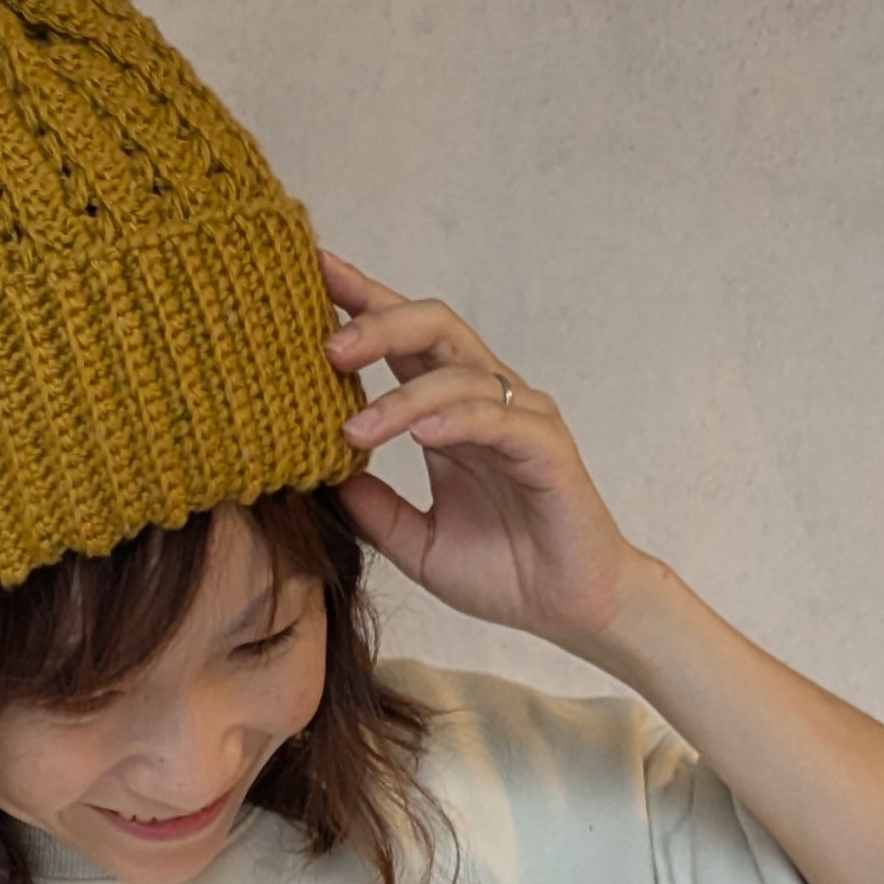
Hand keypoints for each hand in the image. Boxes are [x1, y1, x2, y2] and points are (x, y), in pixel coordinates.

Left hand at [321, 253, 642, 650]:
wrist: (570, 610)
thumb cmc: (504, 573)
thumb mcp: (419, 544)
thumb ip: (376, 510)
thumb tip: (322, 480)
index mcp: (452, 411)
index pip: (406, 339)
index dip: (363, 300)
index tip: (313, 273)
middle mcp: (487, 400)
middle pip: (434, 326)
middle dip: (379, 323)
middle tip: (328, 346)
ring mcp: (521, 418)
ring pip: (458, 374)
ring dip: (401, 397)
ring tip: (355, 429)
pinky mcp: (547, 448)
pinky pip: (496, 419)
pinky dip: (455, 420)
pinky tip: (419, 434)